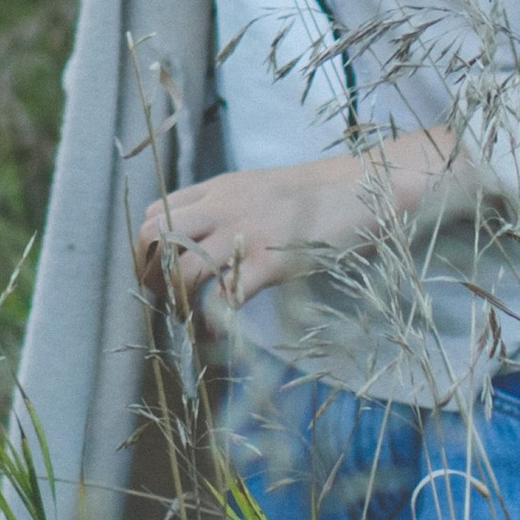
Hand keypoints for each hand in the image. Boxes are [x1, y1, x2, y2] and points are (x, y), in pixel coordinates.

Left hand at [136, 129, 460, 319]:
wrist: (371, 185)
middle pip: (151, 237)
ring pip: (179, 269)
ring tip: (189, 322)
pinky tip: (216, 334)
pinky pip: (223, 296)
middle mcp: (223, 206)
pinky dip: (210, 322)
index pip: (155, 212)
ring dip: (176, 302)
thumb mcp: (266, 190)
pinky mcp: (272, 260)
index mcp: (220, 188)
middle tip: (165, 303)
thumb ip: (234, 208)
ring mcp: (245, 232)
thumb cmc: (325, 194)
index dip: (147, 249)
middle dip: (148, 276)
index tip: (159, 276)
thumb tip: (214, 240)